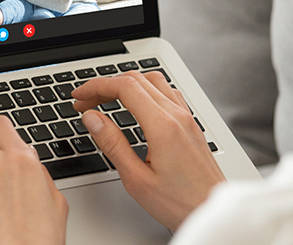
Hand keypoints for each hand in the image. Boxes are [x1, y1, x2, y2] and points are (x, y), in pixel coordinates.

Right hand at [72, 71, 224, 229]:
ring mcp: (187, 118)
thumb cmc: (180, 203)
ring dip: (126, 84)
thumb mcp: (136, 179)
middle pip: (136, 79)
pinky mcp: (191, 125)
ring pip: (153, 81)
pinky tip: (136, 105)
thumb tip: (92, 118)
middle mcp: (177, 116)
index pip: (124, 87)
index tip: (79, 96)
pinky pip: (167, 93)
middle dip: (106, 86)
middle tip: (86, 102)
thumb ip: (112, 144)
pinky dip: (145, 90)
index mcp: (163, 126)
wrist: (212, 212)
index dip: (96, 87)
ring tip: (107, 100)